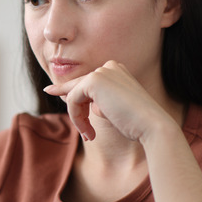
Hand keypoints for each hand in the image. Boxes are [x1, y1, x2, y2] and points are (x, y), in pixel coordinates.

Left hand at [43, 60, 177, 143]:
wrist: (151, 126)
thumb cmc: (135, 123)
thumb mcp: (112, 109)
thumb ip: (94, 100)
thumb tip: (70, 96)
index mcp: (117, 70)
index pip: (86, 81)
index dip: (68, 90)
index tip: (49, 91)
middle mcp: (109, 66)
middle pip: (78, 87)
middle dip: (75, 110)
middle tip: (84, 133)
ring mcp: (101, 71)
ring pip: (74, 95)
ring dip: (78, 118)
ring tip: (89, 135)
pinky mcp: (93, 81)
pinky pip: (72, 100)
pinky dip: (76, 117)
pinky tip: (88, 131)